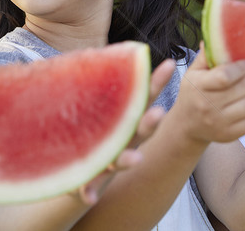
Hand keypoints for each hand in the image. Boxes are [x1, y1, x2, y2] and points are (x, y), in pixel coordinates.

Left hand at [73, 58, 174, 203]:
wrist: (73, 164)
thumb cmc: (90, 125)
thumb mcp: (96, 102)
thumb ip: (103, 78)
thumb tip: (118, 47)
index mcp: (126, 117)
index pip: (144, 96)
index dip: (157, 82)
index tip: (171, 64)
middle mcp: (123, 139)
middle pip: (140, 129)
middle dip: (150, 122)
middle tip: (159, 112)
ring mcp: (109, 158)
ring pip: (121, 159)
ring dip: (127, 159)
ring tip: (134, 159)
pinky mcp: (89, 177)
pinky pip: (89, 185)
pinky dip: (88, 190)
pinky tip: (87, 196)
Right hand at [175, 44, 244, 143]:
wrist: (186, 125)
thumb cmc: (193, 92)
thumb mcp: (193, 73)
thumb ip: (205, 56)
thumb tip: (213, 37)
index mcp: (198, 86)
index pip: (225, 76)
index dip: (242, 68)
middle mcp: (207, 105)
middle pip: (243, 90)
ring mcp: (217, 122)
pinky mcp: (228, 135)